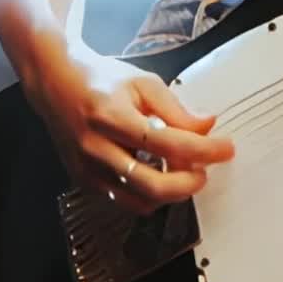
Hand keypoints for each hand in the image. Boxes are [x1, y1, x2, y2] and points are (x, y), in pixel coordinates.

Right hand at [24, 41, 233, 214]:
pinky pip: (124, 201)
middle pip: (152, 185)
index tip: (225, 149)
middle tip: (205, 171)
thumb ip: (176, 108)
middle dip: (188, 184)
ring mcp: (87, 170)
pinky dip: (149, 196)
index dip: (203, 150)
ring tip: (185, 173)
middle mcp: (96, 148)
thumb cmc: (101, 80)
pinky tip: (160, 176)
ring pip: (139, 201)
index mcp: (112, 117)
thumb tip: (208, 127)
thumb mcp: (142, 82)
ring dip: (171, 193)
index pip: (168, 143)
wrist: (56, 84)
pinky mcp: (84, 183)